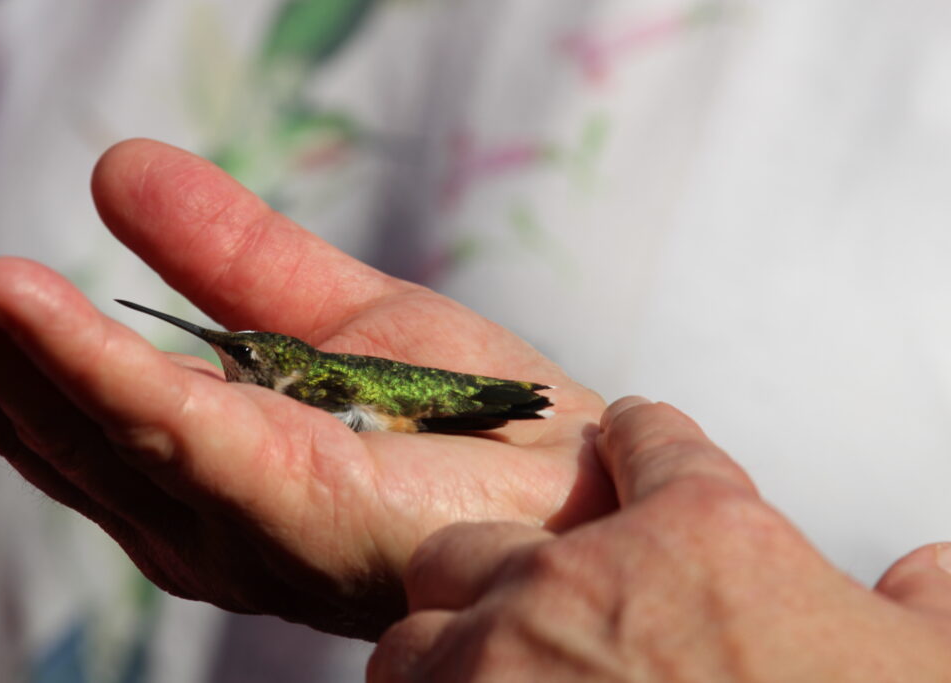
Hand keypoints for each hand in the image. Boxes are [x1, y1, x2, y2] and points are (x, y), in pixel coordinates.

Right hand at [0, 139, 609, 638]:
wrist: (572, 477)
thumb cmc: (463, 414)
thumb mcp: (333, 315)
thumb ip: (229, 256)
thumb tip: (114, 169)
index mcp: (198, 460)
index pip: (64, 390)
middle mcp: (193, 505)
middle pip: (47, 412)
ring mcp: (232, 517)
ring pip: (81, 422)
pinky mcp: (286, 505)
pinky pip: (167, 427)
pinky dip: (85, 362)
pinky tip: (12, 294)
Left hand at [371, 397, 950, 679]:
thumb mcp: (934, 671)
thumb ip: (928, 609)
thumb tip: (935, 568)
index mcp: (704, 536)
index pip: (652, 440)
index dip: (639, 439)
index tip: (625, 440)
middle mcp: (584, 578)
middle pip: (486, 538)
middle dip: (500, 576)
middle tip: (534, 622)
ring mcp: (503, 659)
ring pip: (420, 628)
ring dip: (444, 658)